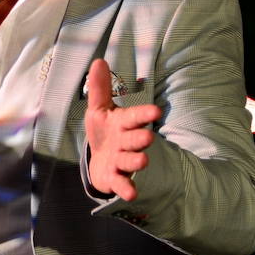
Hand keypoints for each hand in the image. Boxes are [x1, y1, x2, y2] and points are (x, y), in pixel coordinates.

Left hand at [84, 58, 161, 201]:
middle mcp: (126, 142)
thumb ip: (99, 88)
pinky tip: (130, 193)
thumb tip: (98, 61)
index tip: (156, 111)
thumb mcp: (98, 109)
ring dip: (135, 161)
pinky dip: (126, 188)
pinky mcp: (116, 177)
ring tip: (143, 160)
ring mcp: (122, 161)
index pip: (134, 117)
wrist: (100, 161)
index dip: (143, 114)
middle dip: (140, 138)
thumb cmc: (104, 132)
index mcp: (123, 123)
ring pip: (130, 160)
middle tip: (147, 138)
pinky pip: (122, 183)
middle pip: (135, 140)